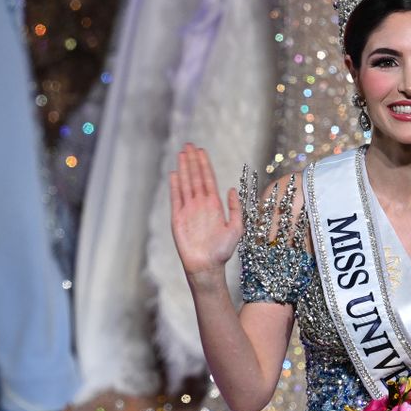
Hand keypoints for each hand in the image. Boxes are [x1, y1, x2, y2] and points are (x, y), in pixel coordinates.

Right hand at [170, 144, 242, 278]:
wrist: (207, 266)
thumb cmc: (223, 250)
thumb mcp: (236, 228)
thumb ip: (235, 208)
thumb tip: (232, 189)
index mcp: (214, 205)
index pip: (208, 179)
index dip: (204, 164)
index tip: (201, 151)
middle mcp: (201, 204)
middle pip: (196, 177)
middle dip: (193, 161)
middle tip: (190, 144)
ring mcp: (188, 210)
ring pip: (186, 184)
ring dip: (184, 168)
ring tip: (182, 153)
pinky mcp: (177, 218)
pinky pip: (176, 198)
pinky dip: (175, 186)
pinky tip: (175, 173)